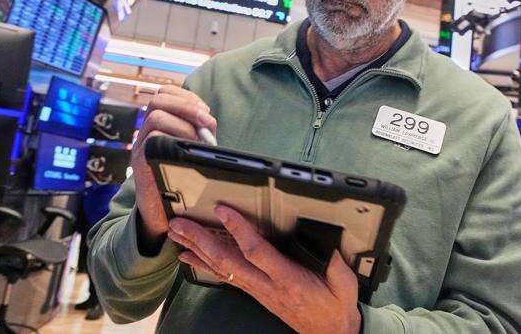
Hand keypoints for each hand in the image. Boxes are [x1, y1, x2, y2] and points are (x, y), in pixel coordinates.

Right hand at [131, 85, 216, 248]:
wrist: (161, 213)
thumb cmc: (181, 179)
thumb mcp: (190, 150)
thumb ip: (198, 133)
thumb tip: (209, 121)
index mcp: (158, 124)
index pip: (164, 93)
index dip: (186, 96)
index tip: (206, 111)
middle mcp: (146, 131)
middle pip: (158, 99)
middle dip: (187, 106)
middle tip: (206, 122)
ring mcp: (141, 145)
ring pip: (155, 117)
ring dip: (183, 124)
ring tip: (198, 140)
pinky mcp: (140, 162)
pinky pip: (152, 140)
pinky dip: (173, 140)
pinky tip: (187, 152)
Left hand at [168, 205, 360, 333]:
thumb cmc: (334, 309)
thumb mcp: (343, 284)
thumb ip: (335, 261)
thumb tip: (328, 238)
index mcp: (287, 279)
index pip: (256, 252)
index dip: (238, 230)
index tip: (223, 210)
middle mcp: (267, 285)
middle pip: (226, 261)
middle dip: (201, 240)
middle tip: (181, 224)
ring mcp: (258, 290)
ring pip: (221, 269)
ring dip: (196, 250)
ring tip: (177, 236)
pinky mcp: (255, 293)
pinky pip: (225, 276)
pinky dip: (204, 264)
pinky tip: (190, 257)